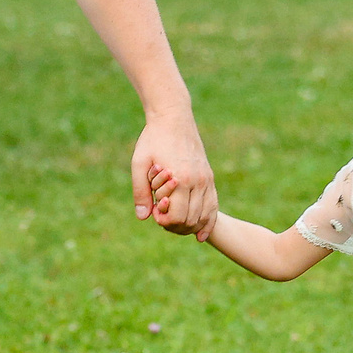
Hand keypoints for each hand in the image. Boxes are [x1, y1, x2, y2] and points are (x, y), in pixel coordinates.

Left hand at [133, 113, 216, 237]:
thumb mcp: (139, 163)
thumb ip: (140, 191)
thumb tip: (143, 217)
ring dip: (191, 226)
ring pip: (205, 216)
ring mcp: (206, 180)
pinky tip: (201, 234)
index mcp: (180, 179)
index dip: (164, 221)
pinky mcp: (209, 177)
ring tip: (177, 225)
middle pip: (191, 220)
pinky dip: (208, 221)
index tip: (154, 212)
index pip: (177, 217)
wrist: (174, 118)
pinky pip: (213, 205)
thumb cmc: (153, 139)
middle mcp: (198, 181)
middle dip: (176, 226)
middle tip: (162, 218)